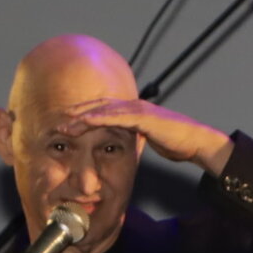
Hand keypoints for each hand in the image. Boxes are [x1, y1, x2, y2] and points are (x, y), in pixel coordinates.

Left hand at [55, 98, 233, 176]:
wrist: (196, 142)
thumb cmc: (176, 142)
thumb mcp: (149, 140)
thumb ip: (134, 139)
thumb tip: (123, 146)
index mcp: (132, 112)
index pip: (102, 111)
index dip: (82, 116)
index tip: (65, 124)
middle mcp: (132, 106)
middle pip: (97, 107)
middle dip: (76, 113)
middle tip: (56, 122)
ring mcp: (137, 109)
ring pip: (103, 109)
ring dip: (81, 116)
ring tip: (64, 124)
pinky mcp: (143, 117)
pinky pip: (116, 116)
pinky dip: (99, 118)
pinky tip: (85, 122)